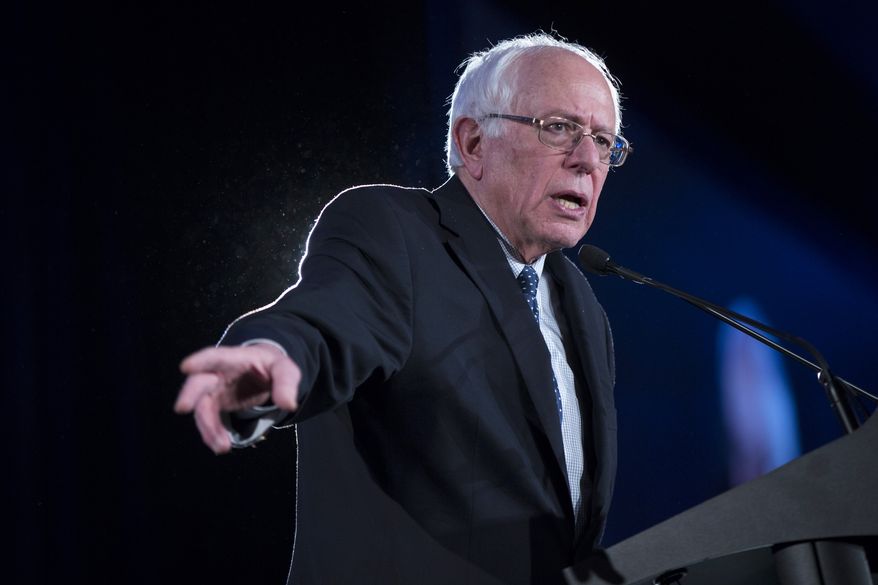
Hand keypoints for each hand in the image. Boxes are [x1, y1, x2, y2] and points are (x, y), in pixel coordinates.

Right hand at [174, 344, 300, 453]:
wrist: (265, 375)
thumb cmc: (272, 368)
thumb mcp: (286, 370)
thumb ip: (286, 383)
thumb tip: (288, 404)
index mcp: (236, 358)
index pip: (217, 356)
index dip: (201, 360)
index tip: (186, 366)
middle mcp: (218, 373)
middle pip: (199, 381)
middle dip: (190, 394)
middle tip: (182, 408)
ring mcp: (214, 390)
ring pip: (203, 408)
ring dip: (208, 427)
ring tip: (221, 447)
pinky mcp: (215, 405)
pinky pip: (209, 420)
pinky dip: (212, 434)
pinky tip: (221, 446)